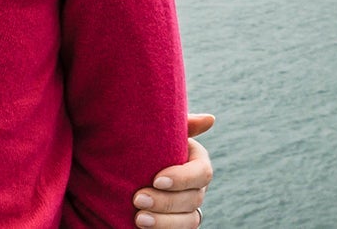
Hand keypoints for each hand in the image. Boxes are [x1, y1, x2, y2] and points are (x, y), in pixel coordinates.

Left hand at [132, 112, 213, 227]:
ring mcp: (188, 209)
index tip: (156, 179)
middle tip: (138, 198)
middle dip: (166, 201)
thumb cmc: (146, 144)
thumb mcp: (160, 132)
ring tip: (139, 218)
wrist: (125, 168)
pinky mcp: (176, 224)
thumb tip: (210, 119)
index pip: (202, 173)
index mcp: (197, 163)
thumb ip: (183, 125)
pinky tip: (142, 227)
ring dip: (164, 222)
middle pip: (193, 199)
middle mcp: (197, 188)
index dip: (182, 178)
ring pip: (189, 221)